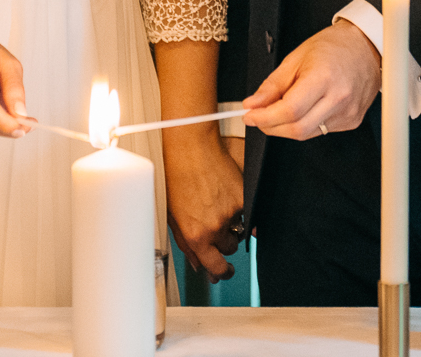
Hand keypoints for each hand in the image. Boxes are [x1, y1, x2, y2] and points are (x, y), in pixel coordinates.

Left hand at [162, 127, 244, 280]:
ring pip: (239, 229)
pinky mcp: (243, 197)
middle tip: (216, 223)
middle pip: (229, 248)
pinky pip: (248, 211)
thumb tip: (197, 263)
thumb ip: (186, 243)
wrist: (190, 148)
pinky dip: (240, 205)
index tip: (225, 271)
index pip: (215, 267)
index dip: (221, 272)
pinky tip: (226, 191)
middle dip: (224, 240)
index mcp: (195, 235)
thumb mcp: (173, 216)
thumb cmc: (176, 177)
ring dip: (233, 222)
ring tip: (217, 202)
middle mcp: (214, 227)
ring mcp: (230, 213)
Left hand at [242, 19, 379, 139]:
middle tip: (259, 116)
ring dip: (286, 126)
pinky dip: (304, 124)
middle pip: (297, 128)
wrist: (365, 47)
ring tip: (281, 109)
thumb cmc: (333, 47)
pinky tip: (305, 109)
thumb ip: (272, 85)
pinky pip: (320, 131)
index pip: (289, 110)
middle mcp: (338, 98)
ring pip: (307, 133)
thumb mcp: (295, 58)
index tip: (249, 115)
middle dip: (271, 126)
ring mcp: (348, 113)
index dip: (264, 117)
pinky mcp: (352, 121)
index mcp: (323, 78)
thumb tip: (253, 104)